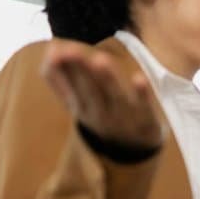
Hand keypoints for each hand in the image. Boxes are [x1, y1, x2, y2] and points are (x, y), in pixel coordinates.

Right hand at [40, 39, 163, 150]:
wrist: (133, 151)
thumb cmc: (102, 115)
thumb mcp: (78, 102)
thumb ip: (61, 78)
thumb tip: (51, 47)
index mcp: (81, 108)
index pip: (70, 88)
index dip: (62, 70)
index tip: (54, 50)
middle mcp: (100, 115)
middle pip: (90, 92)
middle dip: (81, 71)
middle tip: (70, 50)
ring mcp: (125, 119)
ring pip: (115, 97)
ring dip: (108, 79)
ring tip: (100, 59)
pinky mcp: (148, 123)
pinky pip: (146, 108)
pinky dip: (143, 95)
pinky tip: (139, 78)